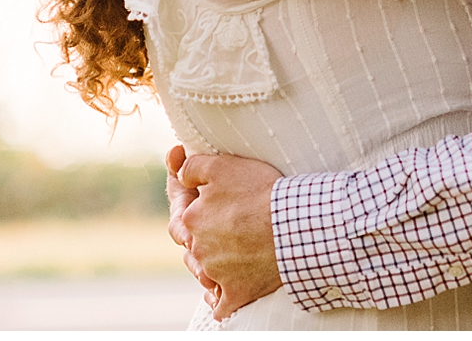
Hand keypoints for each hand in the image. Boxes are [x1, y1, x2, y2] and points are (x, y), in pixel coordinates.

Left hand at [178, 150, 284, 320]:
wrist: (292, 224)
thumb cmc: (260, 192)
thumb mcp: (222, 167)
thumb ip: (192, 168)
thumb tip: (180, 174)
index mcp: (191, 220)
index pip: (183, 212)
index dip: (195, 203)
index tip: (212, 199)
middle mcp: (199, 250)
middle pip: (193, 244)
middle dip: (203, 236)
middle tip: (224, 226)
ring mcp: (216, 275)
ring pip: (205, 272)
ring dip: (209, 266)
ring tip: (224, 256)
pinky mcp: (236, 293)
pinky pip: (220, 304)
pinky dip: (218, 300)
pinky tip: (216, 296)